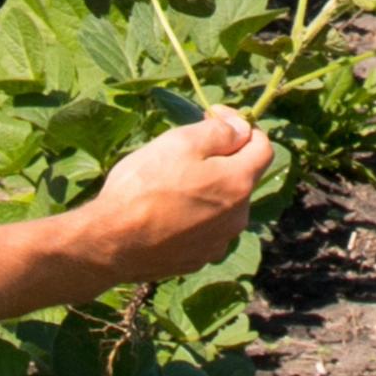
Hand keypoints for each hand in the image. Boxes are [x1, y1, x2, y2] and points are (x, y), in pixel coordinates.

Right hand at [77, 107, 275, 284]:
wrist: (112, 242)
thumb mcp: (181, 143)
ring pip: (224, 205)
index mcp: (239, 184)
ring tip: (171, 183)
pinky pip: (206, 229)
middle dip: (223, 158)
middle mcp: (238, 217)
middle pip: (242, 177)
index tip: (212, 116)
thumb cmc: (144, 187)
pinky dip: (195, 216)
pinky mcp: (199, 259)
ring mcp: (219, 242)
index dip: (241, 126)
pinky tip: (166, 212)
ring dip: (208, 189)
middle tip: (187, 148)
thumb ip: (220, 132)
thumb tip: (242, 129)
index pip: (263, 147)